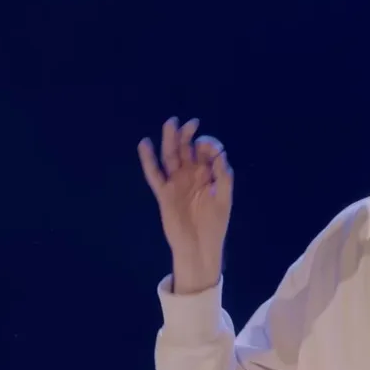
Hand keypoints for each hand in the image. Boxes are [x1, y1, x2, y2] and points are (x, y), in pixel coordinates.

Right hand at [139, 117, 233, 293]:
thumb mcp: (224, 198)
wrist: (200, 246)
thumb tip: (220, 154)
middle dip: (187, 135)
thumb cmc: (215, 224)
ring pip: (170, 156)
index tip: (210, 147)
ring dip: (170, 140)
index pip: (206, 152)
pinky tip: (145, 144)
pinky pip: (154, 174)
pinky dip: (148, 159)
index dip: (208, 145)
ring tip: (171, 123)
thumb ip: (224, 176)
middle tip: (191, 123)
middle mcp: (190, 175)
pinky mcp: (164, 193)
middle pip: (186, 149)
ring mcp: (176, 182)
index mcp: (208, 175)